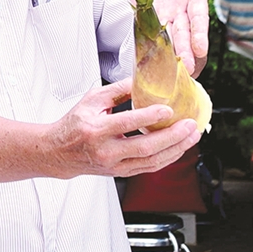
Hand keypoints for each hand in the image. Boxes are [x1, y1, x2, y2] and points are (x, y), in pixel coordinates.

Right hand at [47, 77, 201, 177]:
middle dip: (172, 137)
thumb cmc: (74, 124)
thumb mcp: (92, 99)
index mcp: (96, 130)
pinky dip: (167, 158)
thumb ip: (119, 89)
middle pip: (145, 147)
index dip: (150, 117)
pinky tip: (179, 148)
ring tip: (192, 136)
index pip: (127, 123)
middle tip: (190, 125)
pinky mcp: (121, 173)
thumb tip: (143, 78)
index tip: (169, 109)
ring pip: (151, 162)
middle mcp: (106, 151)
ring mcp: (114, 166)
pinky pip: (149, 168)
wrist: (59, 153)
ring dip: (176, 149)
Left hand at [143, 0, 212, 76]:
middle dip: (186, 52)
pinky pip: (151, 36)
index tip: (201, 49)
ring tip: (174, 72)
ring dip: (172, 55)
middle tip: (188, 68)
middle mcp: (182, 14)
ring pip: (171, 40)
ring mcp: (167, 20)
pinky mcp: (150, 22)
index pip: (198, 19)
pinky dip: (153, 49)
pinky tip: (154, 63)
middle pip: (185, 35)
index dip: (200, 34)